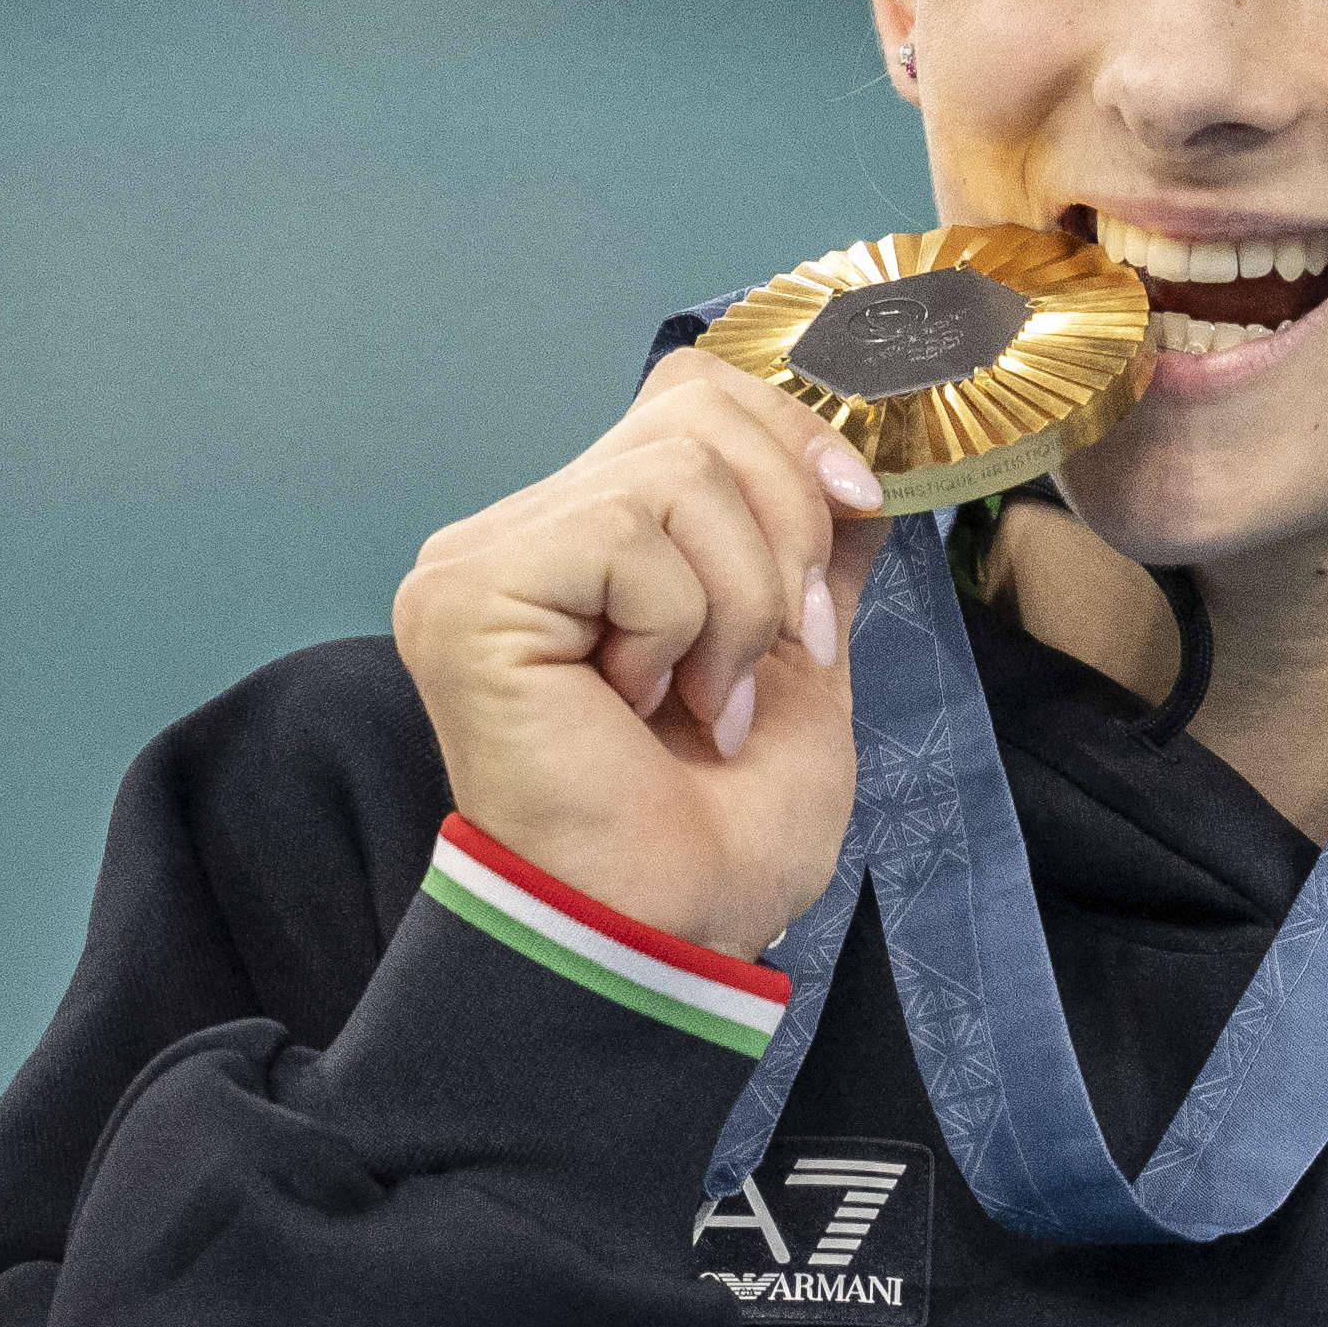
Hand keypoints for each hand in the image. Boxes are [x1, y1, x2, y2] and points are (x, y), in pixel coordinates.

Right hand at [393, 354, 882, 958]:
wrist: (664, 933)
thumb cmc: (714, 837)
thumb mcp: (801, 668)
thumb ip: (812, 560)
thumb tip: (858, 470)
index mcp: (587, 540)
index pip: (691, 393)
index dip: (791, 435)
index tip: (854, 515)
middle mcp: (518, 535)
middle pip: (696, 415)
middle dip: (783, 539)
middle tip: (769, 660)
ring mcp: (483, 561)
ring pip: (674, 472)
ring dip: (736, 607)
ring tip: (700, 703)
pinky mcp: (470, 593)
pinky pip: (626, 533)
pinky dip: (677, 627)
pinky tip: (637, 707)